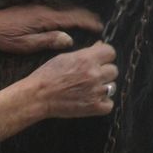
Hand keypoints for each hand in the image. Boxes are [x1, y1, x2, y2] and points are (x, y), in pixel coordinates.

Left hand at [0, 5, 102, 53]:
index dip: (89, 22)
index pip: (73, 17)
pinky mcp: (35, 9)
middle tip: (101, 26)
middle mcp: (45, 9)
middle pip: (72, 10)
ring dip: (80, 15)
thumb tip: (70, 40)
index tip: (101, 28)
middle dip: (88, 17)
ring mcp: (40, 7)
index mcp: (45, 17)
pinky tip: (72, 21)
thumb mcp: (25, 44)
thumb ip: (48, 41)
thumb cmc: (4, 36)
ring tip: (91, 23)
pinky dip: (70, 14)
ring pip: (66, 9)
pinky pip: (58, 10)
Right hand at [0, 41, 117, 140]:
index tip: (100, 60)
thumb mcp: (65, 57)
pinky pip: (110, 104)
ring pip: (113, 87)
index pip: (111, 52)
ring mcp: (95, 91)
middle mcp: (94, 74)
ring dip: (104, 87)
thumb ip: (85, 52)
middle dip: (104, 72)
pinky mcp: (93, 107)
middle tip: (92, 76)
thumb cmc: (47, 75)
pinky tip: (93, 100)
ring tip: (91, 89)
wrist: (38, 96)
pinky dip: (103, 103)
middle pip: (114, 70)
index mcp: (87, 59)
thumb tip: (100, 45)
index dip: (105, 56)